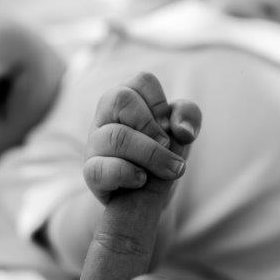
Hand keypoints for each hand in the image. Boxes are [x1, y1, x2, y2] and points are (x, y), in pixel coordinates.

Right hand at [84, 72, 201, 205]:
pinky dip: (128, 174)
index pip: (142, 81)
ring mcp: (94, 144)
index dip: (161, 103)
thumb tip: (182, 131)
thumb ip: (188, 117)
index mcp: (126, 99)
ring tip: (170, 170)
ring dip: (152, 155)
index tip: (167, 126)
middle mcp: (105, 117)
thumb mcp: (181, 132)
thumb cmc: (160, 156)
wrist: (148, 199)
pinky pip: (101, 169)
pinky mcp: (91, 173)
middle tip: (166, 144)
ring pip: (116, 136)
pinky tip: (140, 180)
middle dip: (151, 125)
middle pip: (120, 98)